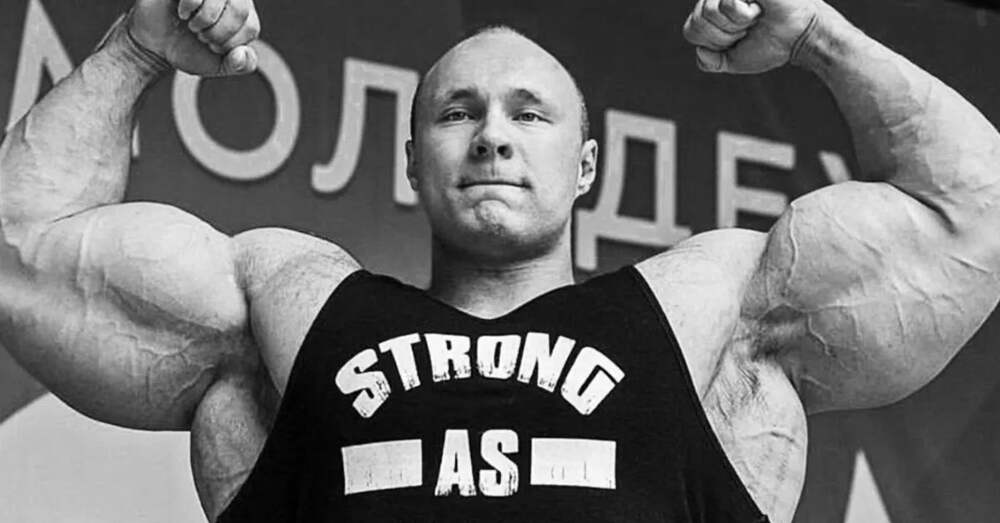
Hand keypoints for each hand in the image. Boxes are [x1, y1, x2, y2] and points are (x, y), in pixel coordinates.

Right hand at [127, 0, 260, 76]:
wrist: (155, 46)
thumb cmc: (189, 50)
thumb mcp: (219, 65)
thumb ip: (241, 65)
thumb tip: (242, 53)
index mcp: (244, 16)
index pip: (251, 27)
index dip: (231, 43)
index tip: (214, 47)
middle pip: (240, 9)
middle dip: (218, 32)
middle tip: (202, 37)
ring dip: (205, 19)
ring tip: (193, 25)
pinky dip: (191, 6)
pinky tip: (183, 13)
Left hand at [682, 0, 824, 73]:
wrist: (799, 37)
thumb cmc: (770, 45)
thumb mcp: (734, 60)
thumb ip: (710, 62)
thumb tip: (700, 52)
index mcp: (713, 13)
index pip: (691, 30)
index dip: (713, 42)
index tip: (737, 40)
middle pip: (698, 21)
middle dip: (724, 34)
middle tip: (748, 29)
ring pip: (709, 12)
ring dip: (735, 25)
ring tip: (754, 18)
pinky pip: (726, 5)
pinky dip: (743, 15)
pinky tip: (759, 8)